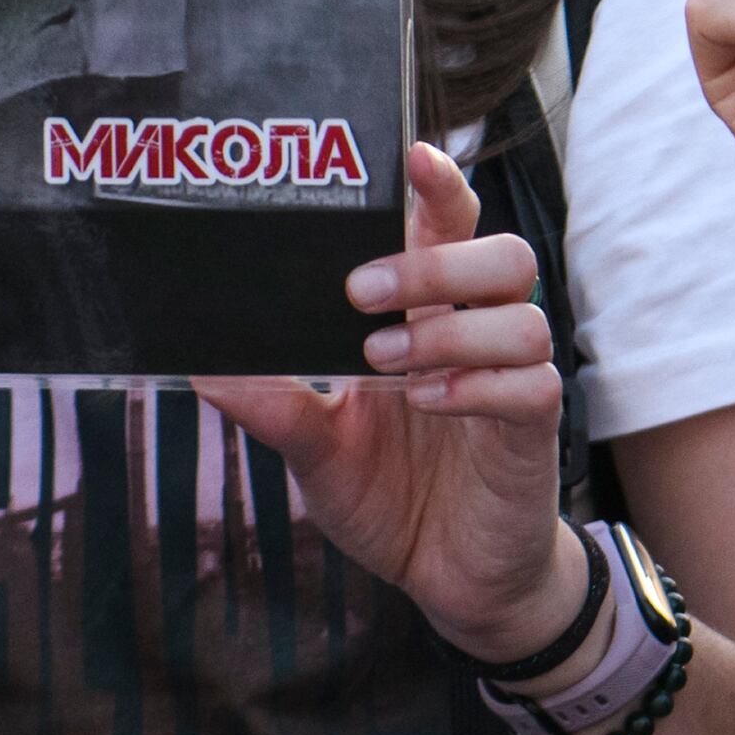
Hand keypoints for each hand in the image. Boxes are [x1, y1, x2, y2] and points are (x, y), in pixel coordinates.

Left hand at [201, 143, 584, 666]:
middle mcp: (480, 336)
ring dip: (448, 328)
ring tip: (386, 364)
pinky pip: (530, 385)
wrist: (448, 579)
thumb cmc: (392, 497)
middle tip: (361, 293)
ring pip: (523, 315)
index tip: (411, 155)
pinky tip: (428, 401)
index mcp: (431, 317)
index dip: (441, 186)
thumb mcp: (314, 448)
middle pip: (504, 254)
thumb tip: (199, 364)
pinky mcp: (535, 432)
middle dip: (435, 261)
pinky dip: (476, 384)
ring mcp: (515, 381)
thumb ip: (273, 404)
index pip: (450, 228)